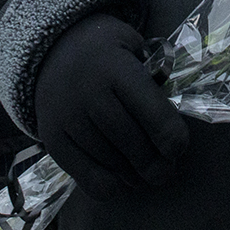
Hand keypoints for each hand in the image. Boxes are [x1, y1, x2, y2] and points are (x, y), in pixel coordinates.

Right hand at [34, 13, 187, 199]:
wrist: (51, 51)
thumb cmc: (105, 51)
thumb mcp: (133, 45)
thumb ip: (155, 75)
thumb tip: (169, 118)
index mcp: (116, 67)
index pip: (151, 110)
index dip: (171, 137)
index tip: (179, 148)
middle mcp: (89, 92)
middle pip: (130, 141)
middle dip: (154, 164)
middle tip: (166, 172)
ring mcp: (67, 117)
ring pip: (109, 159)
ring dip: (133, 175)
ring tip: (146, 176)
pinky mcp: (52, 138)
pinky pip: (83, 173)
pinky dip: (106, 185)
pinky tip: (119, 181)